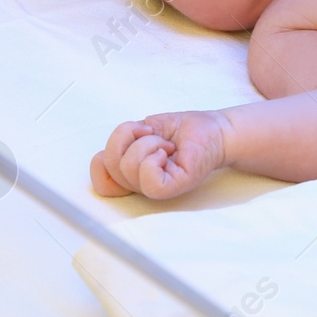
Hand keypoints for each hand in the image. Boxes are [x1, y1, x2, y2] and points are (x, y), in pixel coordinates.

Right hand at [91, 110, 230, 198]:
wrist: (217, 130)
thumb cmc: (185, 129)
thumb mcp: (144, 128)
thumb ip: (122, 141)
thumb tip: (108, 152)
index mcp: (131, 171)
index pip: (99, 177)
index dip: (106, 154)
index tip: (134, 134)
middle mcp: (139, 183)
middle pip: (109, 164)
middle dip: (131, 137)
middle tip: (158, 138)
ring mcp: (154, 188)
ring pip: (127, 167)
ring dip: (148, 144)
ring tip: (168, 146)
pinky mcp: (171, 188)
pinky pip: (147, 179)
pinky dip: (154, 157)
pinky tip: (169, 154)